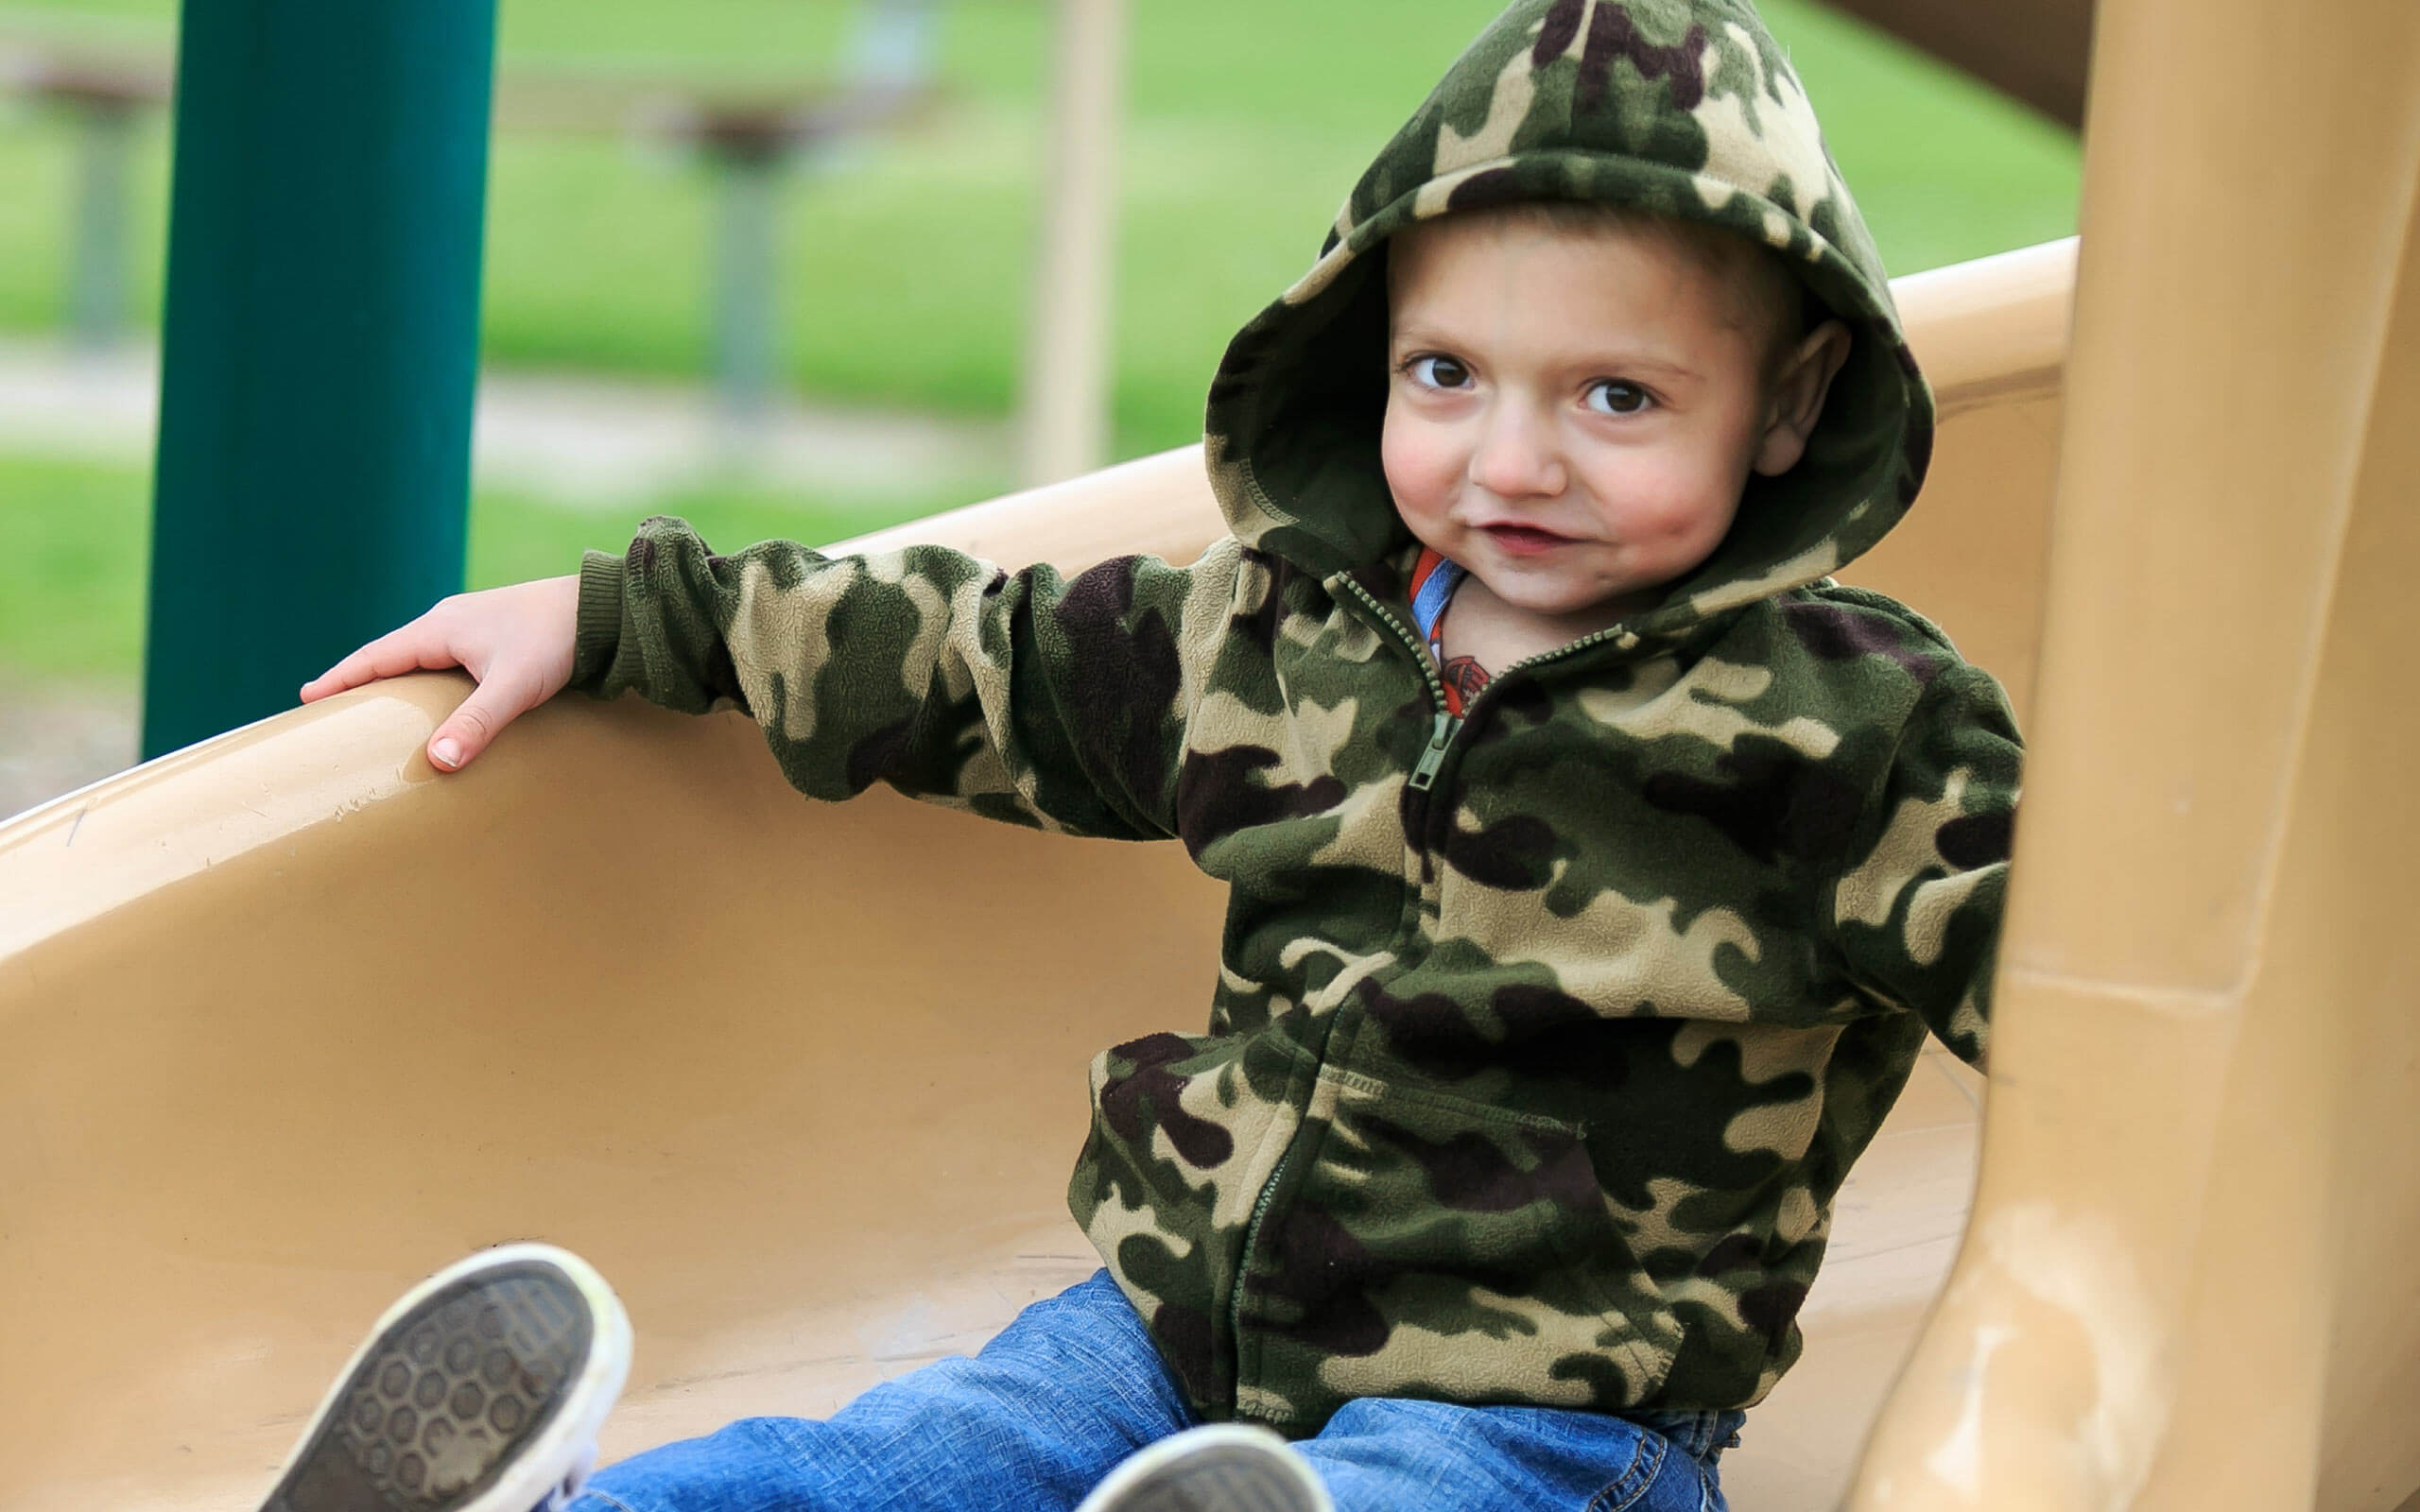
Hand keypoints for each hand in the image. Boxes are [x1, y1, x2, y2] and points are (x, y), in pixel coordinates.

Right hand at [300, 575, 580, 771]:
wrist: (604, 608)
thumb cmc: (557, 640)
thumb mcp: (514, 687)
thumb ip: (476, 724)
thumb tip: (435, 762)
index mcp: (440, 628)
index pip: (376, 657)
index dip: (341, 678)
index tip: (306, 697)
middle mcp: (449, 620)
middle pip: (391, 653)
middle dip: (361, 678)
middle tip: (329, 703)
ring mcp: (472, 623)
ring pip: (420, 653)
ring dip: (395, 675)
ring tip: (375, 701)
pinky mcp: (495, 632)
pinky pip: (445, 655)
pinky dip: (427, 674)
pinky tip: (434, 690)